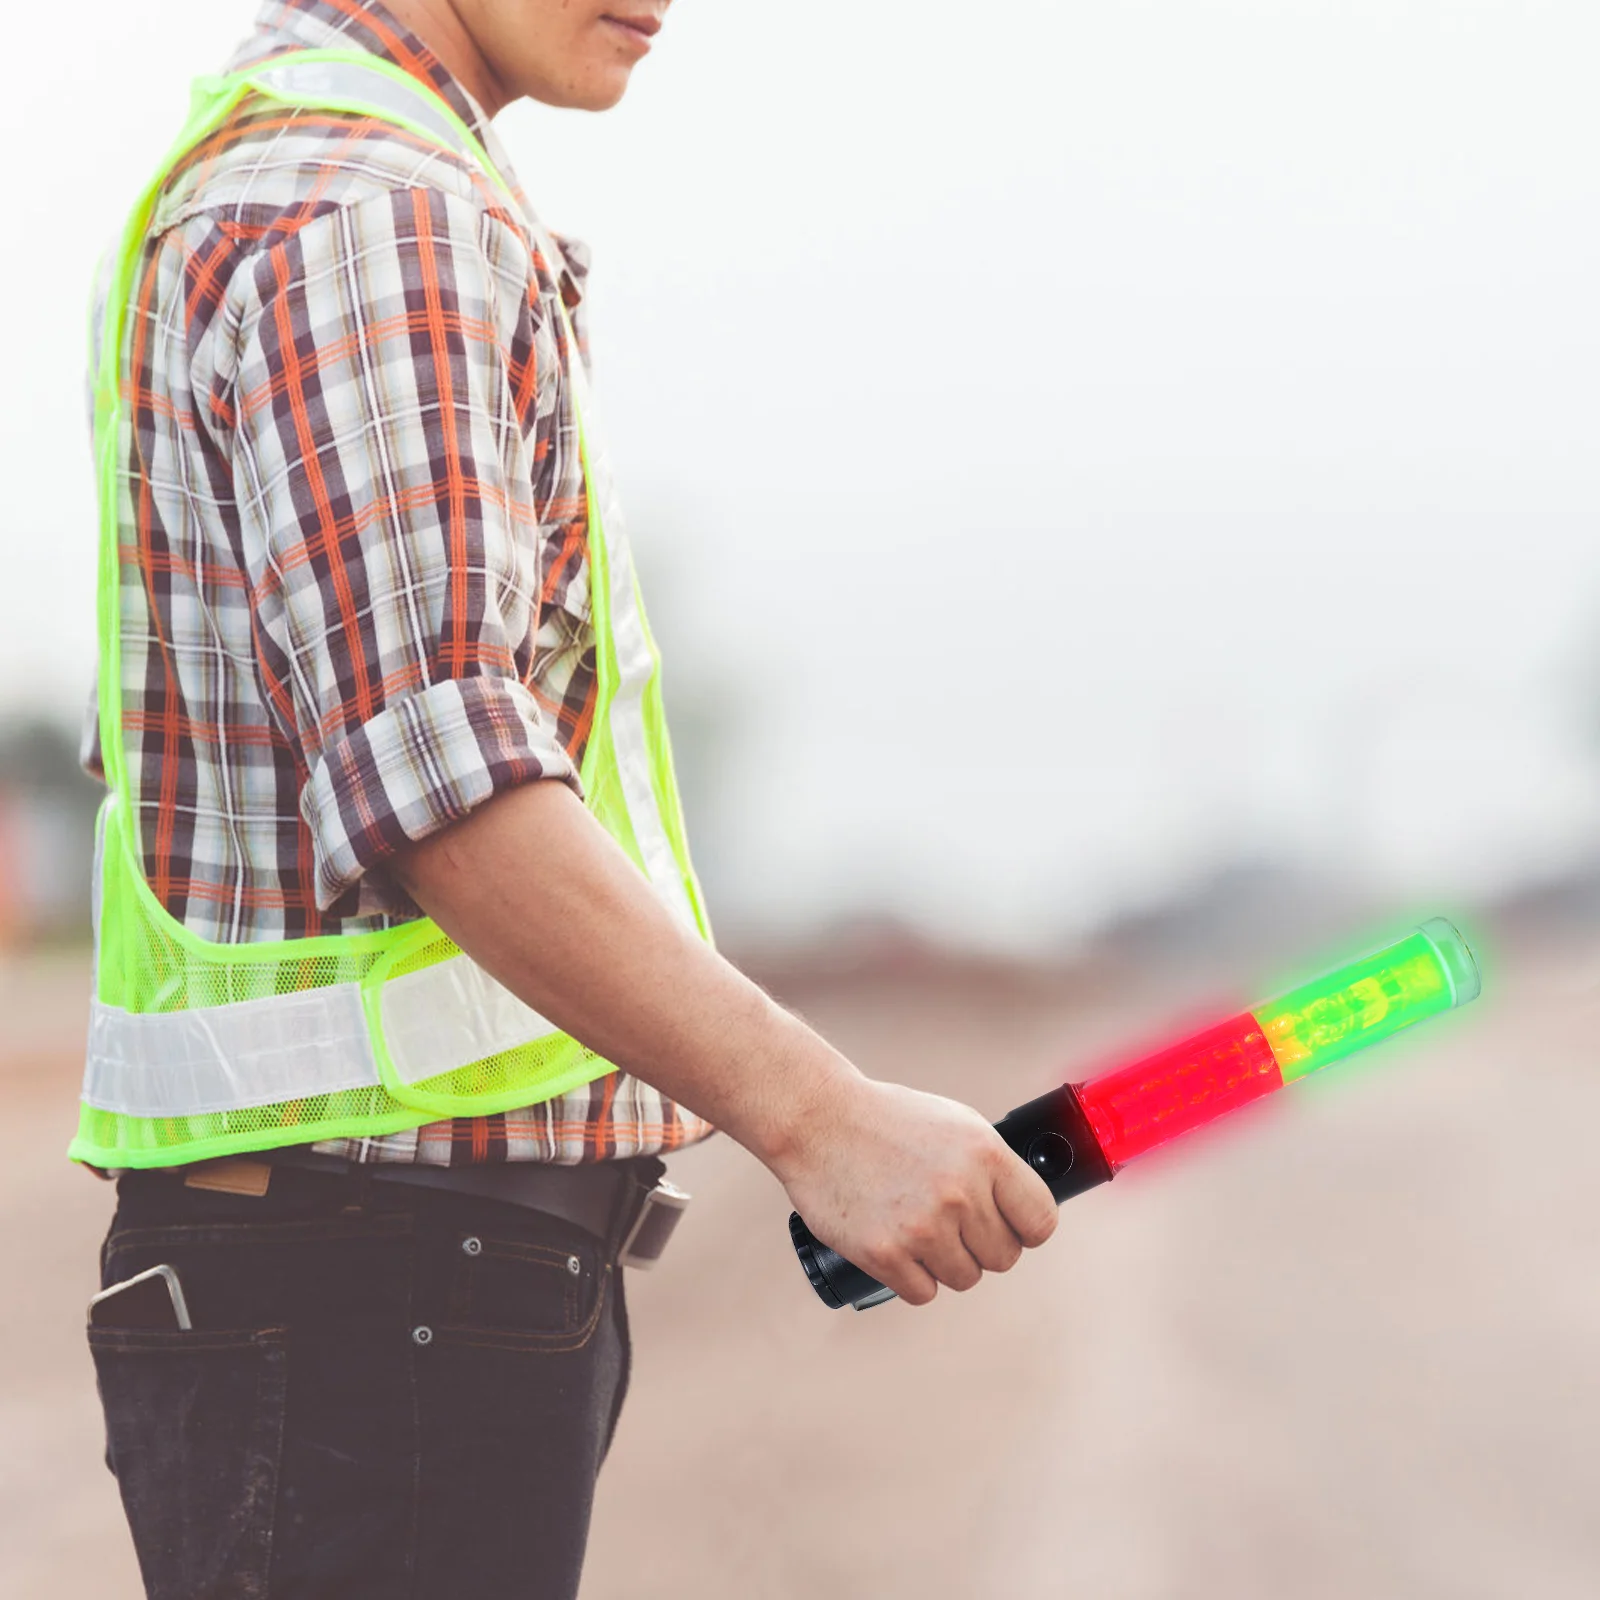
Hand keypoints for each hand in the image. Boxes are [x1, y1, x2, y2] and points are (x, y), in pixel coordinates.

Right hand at [770, 1077, 1058, 1305]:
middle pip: (1004, 1257)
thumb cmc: (885, 1119)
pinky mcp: (885, 1253)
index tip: (1011, 1227)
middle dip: (981, 1246)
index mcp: (985, 1154)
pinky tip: (898, 1247)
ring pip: (965, 1278)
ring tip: (920, 1230)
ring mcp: (922, 1226)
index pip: (1040, 1221)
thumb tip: (1022, 1211)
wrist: (818, 1119)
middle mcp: (959, 1192)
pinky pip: (923, 1292)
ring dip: (946, 1263)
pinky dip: (912, 1277)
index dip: (1026, 1229)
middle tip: (953, 1225)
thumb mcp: (955, 1123)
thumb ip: (991, 1167)